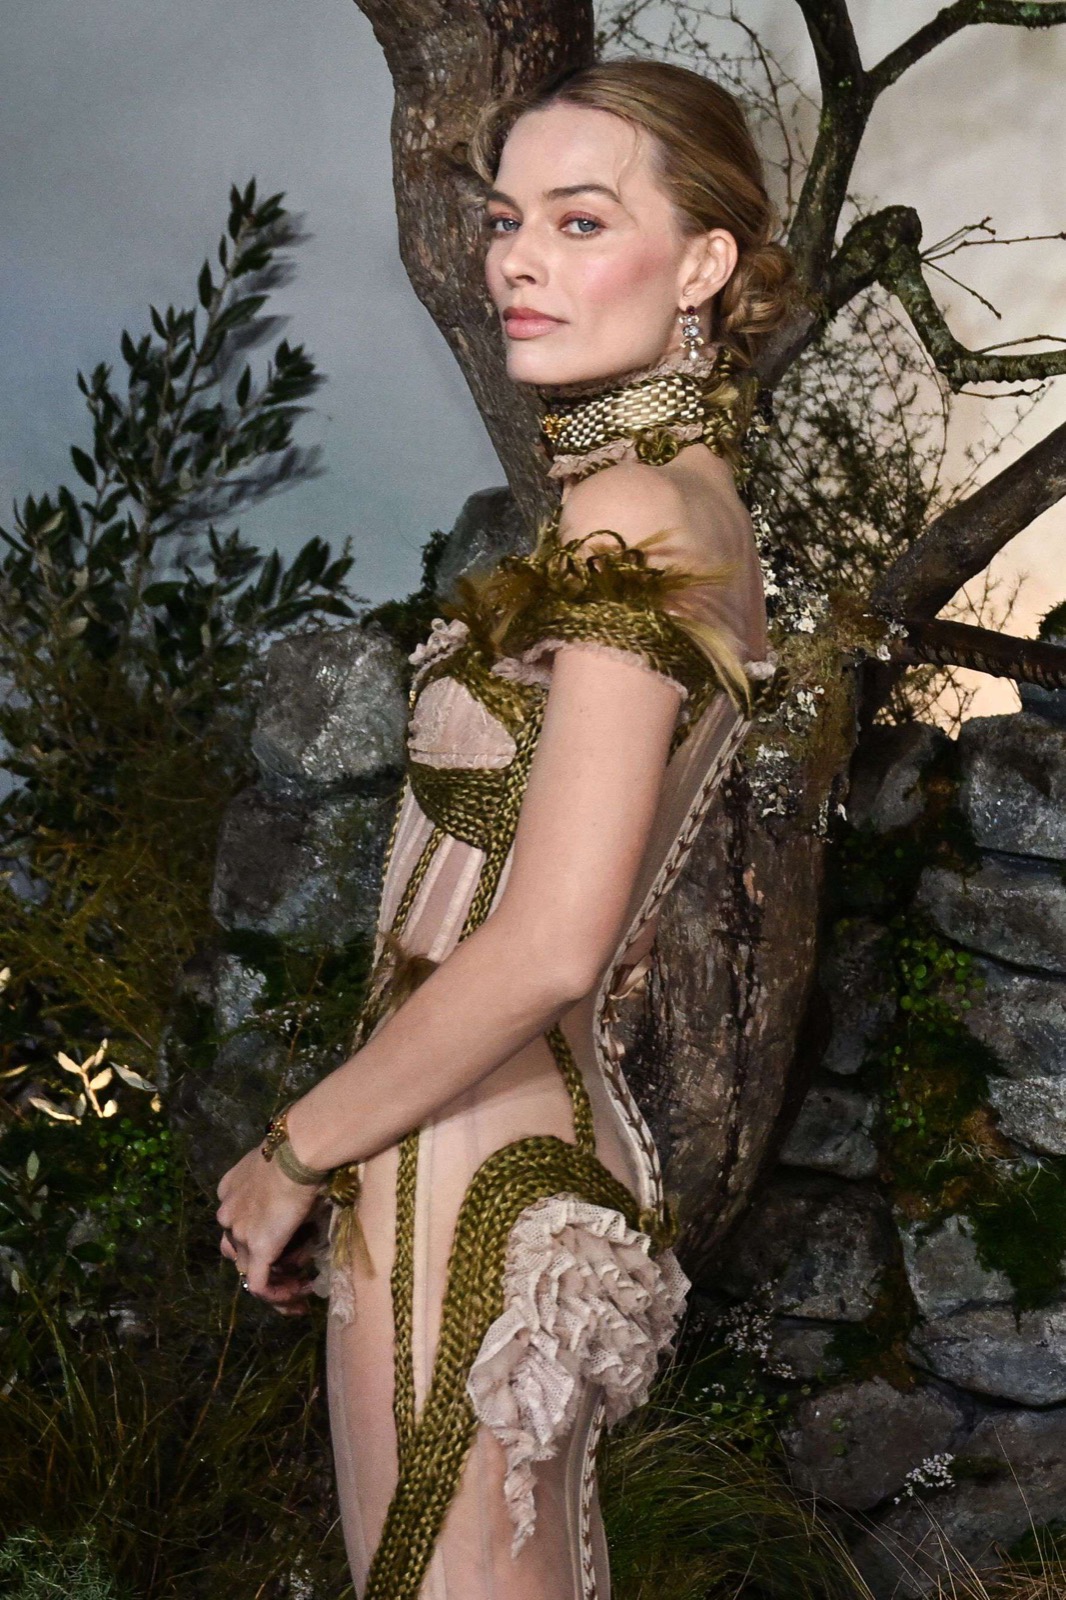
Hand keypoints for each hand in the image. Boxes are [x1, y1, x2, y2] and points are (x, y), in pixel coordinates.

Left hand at [216, 1142, 326, 1316]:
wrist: (298, 1151)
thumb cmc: (299, 1153)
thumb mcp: (283, 1173)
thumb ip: (283, 1194)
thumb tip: (304, 1209)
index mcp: (230, 1192)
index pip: (236, 1226)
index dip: (257, 1239)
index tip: (284, 1245)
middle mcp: (228, 1214)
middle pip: (239, 1250)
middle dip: (266, 1264)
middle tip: (295, 1272)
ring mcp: (240, 1234)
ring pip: (249, 1271)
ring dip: (276, 1282)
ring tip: (301, 1288)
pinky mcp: (258, 1249)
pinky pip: (260, 1285)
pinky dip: (278, 1296)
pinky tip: (297, 1300)